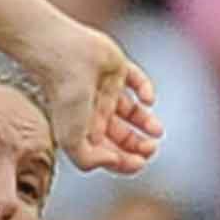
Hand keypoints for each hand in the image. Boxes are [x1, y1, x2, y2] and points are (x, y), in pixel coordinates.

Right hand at [25, 16, 162, 175]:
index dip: (125, 162)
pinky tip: (148, 100)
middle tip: (151, 148)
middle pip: (122, 135)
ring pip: (131, 111)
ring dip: (147, 122)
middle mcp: (94, 112)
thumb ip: (90, 161)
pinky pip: (135, 79)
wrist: (63, 56)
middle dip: (138, 146)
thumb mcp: (71, 141)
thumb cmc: (64, 98)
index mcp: (84, 131)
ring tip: (157, 131)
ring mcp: (106, 88)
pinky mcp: (116, 66)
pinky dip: (146, 89)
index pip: (108, 152)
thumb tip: (113, 160)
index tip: (139, 163)